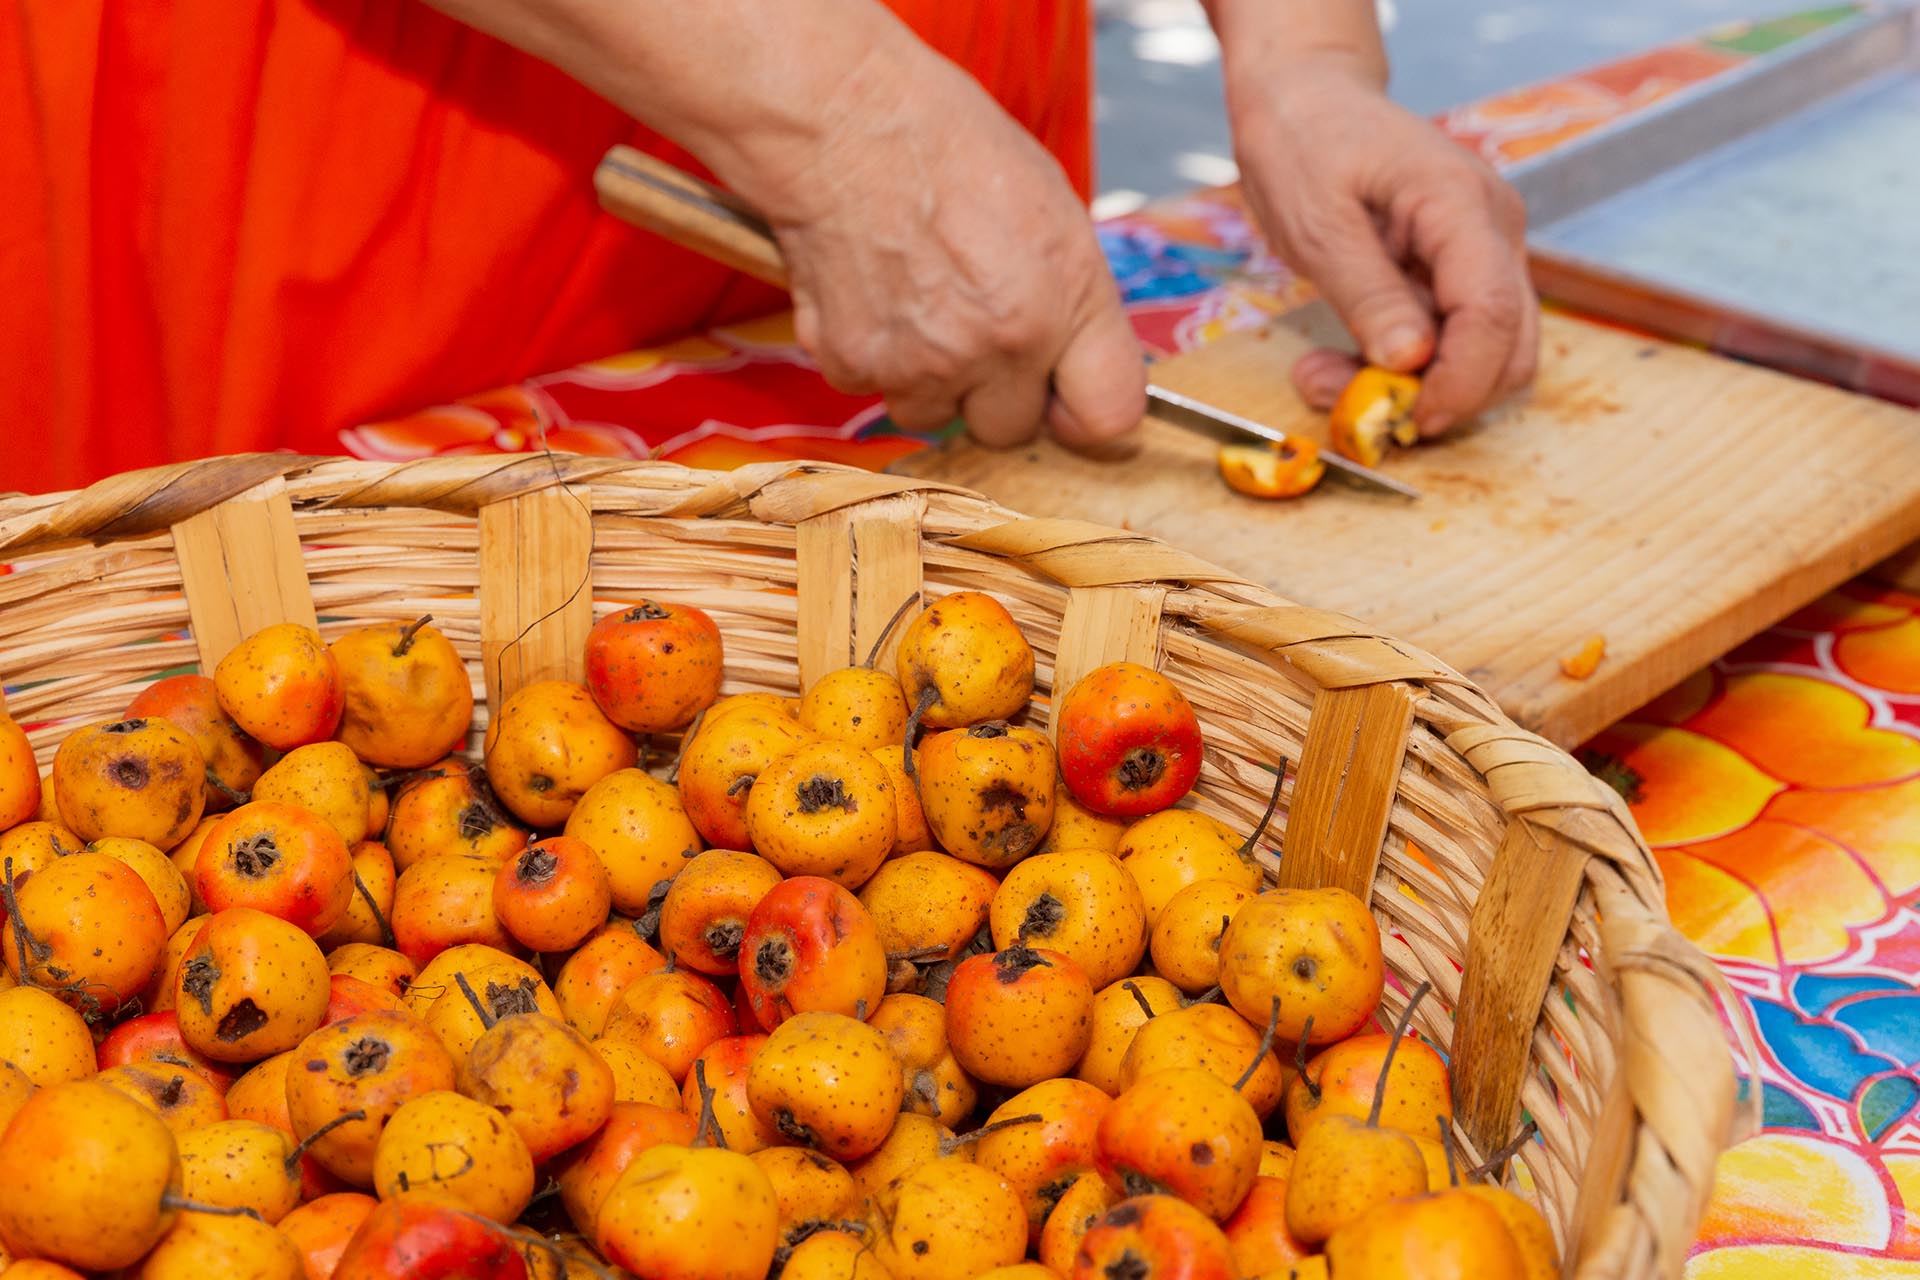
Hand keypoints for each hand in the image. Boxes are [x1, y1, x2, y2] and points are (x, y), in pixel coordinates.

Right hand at [744, 35, 1144, 449]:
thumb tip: (1074, 361)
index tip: (1068, 404)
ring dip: (930, 380)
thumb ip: (1070, 302)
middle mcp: (999, 345)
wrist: (842, 120)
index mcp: (1064, 302)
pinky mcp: (853, 364)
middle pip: (1010, 430)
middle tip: (975, 334)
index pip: (1109, 415)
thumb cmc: (947, 145)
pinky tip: (873, 293)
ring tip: (918, 305)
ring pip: (935, 416)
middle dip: (996, 394)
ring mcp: (922, 363)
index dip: (1086, 415)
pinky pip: (872, 388)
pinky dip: (871, 354)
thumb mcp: (1053, 213)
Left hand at [1226, 55, 1536, 433]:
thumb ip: (1369, 293)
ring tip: (1327, 379)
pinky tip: (1339, 362)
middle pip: (1509, 344)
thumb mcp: (1318, 224)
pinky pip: (1450, 337)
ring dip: (1417, 387)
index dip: (1460, 381)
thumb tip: (1412, 360)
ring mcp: (1483, 250)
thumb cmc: (1305, 144)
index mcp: (1462, 206)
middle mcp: (1492, 229)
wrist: (1307, 99)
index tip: (1409, 421)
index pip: (1493, 312)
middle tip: (1353, 407)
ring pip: (1485, 351)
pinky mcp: (1456, 270)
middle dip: (1442, 395)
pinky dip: (1403, 366)